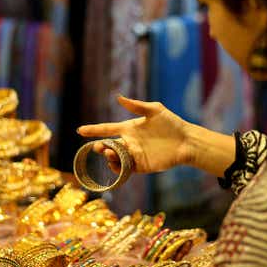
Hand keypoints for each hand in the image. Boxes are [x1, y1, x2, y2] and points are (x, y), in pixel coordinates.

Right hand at [77, 96, 191, 173]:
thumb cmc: (172, 123)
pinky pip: (125, 169)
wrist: (186, 141)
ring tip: (110, 152)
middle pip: (108, 145)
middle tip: (100, 147)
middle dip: (101, 147)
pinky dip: (118, 168)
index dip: (93, 130)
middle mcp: (129, 142)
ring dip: (109, 157)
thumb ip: (136, 105)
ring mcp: (134, 155)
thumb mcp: (154, 110)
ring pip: (115, 158)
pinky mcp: (141, 166)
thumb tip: (118, 97)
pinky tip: (116, 164)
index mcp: (129, 128)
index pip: (107, 129)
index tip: (80, 130)